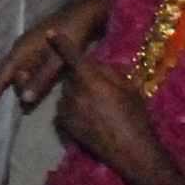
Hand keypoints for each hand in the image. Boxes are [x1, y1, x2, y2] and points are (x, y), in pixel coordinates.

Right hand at [0, 0, 107, 114]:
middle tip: (40, 93)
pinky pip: (30, 69)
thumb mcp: (57, 61)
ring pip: (22, 74)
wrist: (83, 14)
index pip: (0, 78)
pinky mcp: (37, 49)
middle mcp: (19, 50)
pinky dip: (34, 79)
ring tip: (46, 87)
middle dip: (20, 89)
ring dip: (29, 84)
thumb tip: (23, 100)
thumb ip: (40, 80)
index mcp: (20, 52)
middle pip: (12, 77)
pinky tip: (43, 83)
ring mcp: (28, 49)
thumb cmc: (71, 35)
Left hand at [51, 45, 173, 184]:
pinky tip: (88, 120)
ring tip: (96, 109)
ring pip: (67, 94)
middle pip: (71, 77)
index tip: (50, 33)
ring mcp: (66, 109)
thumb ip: (108, 72)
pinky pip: (64, 110)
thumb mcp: (129, 87)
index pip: (72, 56)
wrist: (130, 150)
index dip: (60, 43)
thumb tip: (95, 65)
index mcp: (90, 79)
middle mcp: (74, 91)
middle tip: (99, 90)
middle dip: (80, 78)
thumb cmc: (135, 116)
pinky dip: (72, 111)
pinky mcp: (64, 125)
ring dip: (76, 95)